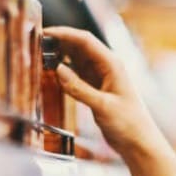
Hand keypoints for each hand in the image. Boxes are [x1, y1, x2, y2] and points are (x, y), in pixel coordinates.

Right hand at [42, 26, 175, 175]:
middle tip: (37, 43)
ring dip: (60, 56)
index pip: (85, 40)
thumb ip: (79, 88)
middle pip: (79, 46)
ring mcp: (101, 77)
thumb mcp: (102, 106)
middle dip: (59, 42)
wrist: (139, 142)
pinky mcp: (96, 89)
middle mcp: (106, 67)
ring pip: (76, 59)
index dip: (64, 34)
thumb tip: (57, 70)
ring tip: (41, 55)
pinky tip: (52, 72)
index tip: (45, 33)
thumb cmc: (129, 124)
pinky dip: (64, 71)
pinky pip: (77, 74)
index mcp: (112, 64)